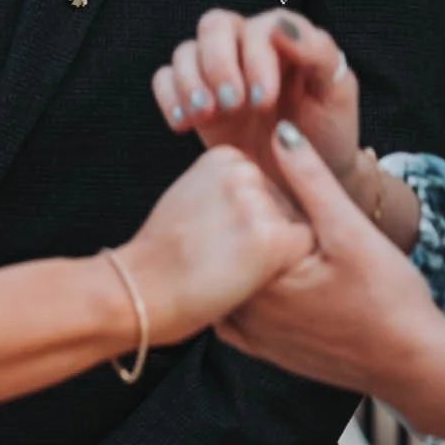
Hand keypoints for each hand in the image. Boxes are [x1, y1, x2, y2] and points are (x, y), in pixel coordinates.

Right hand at [115, 145, 314, 345]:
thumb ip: (225, 187)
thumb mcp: (190, 195)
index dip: (246, 220)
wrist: (142, 289)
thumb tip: (258, 196)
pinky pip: (302, 250)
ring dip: (274, 252)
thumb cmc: (162, 255)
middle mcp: (245, 170)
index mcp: (225, 155)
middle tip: (221, 253)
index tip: (214, 233)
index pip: (264, 185)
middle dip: (265, 232)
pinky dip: (282, 268)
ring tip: (229, 263)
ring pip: (295, 227)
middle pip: (283, 204)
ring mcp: (259, 202)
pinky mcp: (273, 236)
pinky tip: (246, 274)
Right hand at [151, 9, 368, 207]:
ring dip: (190, 80)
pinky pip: (164, 79)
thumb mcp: (338, 94)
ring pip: (185, 50)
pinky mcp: (195, 97)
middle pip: (215, 25)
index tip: (264, 100)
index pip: (260, 26)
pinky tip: (184, 124)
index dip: (257, 58)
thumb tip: (282, 26)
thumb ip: (319, 53)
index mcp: (284, 38)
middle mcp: (246, 47)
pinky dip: (169, 97)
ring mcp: (217, 71)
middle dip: (218, 64)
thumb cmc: (328, 132)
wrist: (305, 179)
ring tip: (206, 115)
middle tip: (232, 104)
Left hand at [217, 123, 444, 442]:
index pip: (234, 218)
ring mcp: (253, 336)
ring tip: (285, 241)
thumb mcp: (350, 229)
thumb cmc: (388, 297)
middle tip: (291, 216)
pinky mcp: (266, 350)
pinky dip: (248, 289)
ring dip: (246, 257)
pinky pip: (238, 312)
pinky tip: (278, 274)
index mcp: (262, 277)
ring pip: (231, 279)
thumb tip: (280, 131)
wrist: (412, 363)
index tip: (283, 189)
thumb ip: (311, 179)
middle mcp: (246, 311)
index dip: (255, 194)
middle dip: (248, 226)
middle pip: (229, 249)